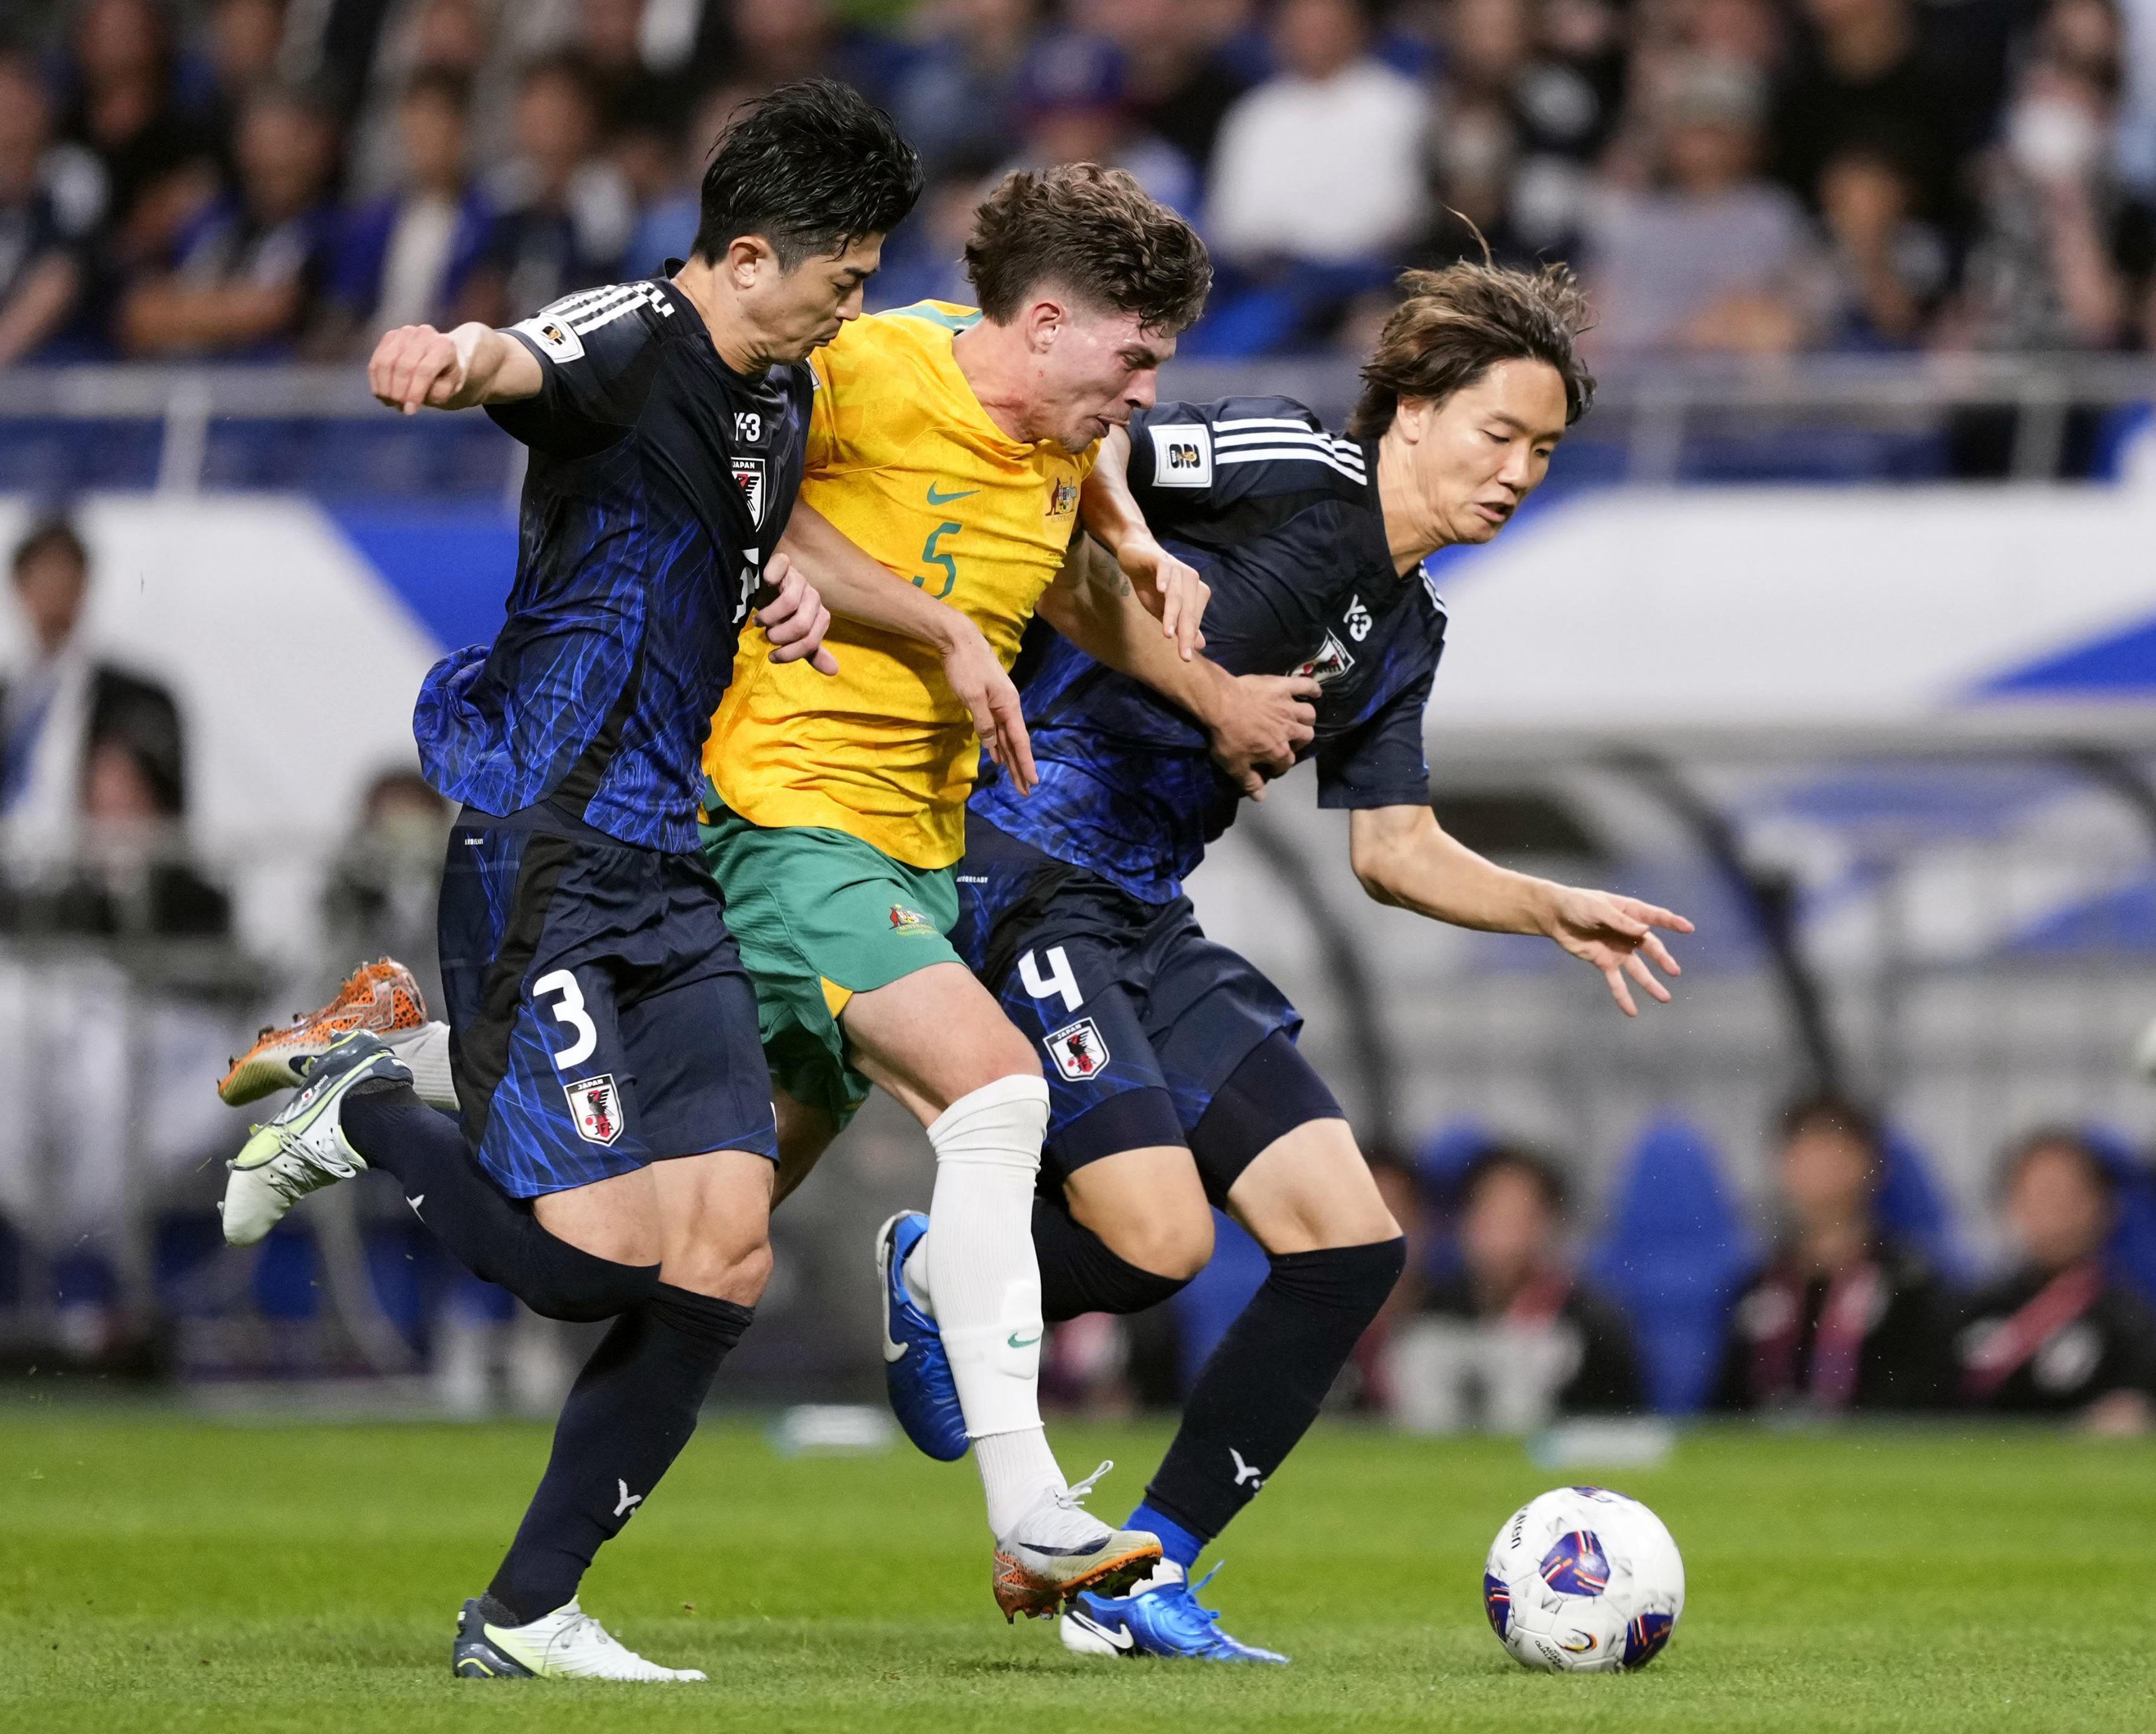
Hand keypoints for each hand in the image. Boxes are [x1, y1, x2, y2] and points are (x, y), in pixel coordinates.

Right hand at [369, 323, 470, 414]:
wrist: (439, 355)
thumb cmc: (445, 375)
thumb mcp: (451, 387)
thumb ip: (440, 391)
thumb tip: (419, 396)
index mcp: (443, 346)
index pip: (425, 370)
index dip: (415, 392)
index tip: (410, 411)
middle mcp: (423, 334)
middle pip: (404, 366)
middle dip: (399, 392)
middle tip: (399, 408)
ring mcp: (404, 333)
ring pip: (386, 362)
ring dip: (385, 388)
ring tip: (390, 403)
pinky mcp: (389, 337)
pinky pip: (377, 361)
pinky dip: (376, 381)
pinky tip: (382, 394)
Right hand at [754, 551, 838, 674]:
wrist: (767, 588)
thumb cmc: (782, 615)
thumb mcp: (796, 635)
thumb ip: (810, 652)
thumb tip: (834, 671)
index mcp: (819, 616)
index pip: (810, 641)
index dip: (790, 653)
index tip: (773, 656)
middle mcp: (813, 597)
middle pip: (801, 625)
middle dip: (779, 636)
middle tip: (767, 635)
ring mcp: (799, 579)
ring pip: (790, 603)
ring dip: (769, 617)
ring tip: (759, 621)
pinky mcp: (783, 564)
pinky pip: (780, 566)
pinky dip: (771, 575)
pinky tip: (764, 583)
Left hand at [941, 618, 1035, 795]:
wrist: (960, 640)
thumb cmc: (966, 666)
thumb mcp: (972, 696)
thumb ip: (983, 722)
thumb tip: (992, 744)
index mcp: (1008, 706)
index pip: (1019, 740)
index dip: (1025, 763)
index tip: (1033, 782)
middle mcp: (1008, 707)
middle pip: (1015, 743)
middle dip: (1021, 768)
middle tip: (1025, 792)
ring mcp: (999, 705)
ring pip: (1006, 738)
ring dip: (1011, 760)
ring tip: (1016, 781)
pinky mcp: (988, 702)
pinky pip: (997, 730)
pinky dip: (999, 746)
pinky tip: (998, 757)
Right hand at [1115, 535, 1208, 660]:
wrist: (1135, 555)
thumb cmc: (1151, 584)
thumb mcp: (1164, 609)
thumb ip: (1180, 625)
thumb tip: (1199, 646)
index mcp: (1196, 593)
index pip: (1193, 620)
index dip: (1188, 639)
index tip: (1185, 658)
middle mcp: (1191, 580)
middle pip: (1188, 610)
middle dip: (1185, 633)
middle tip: (1182, 654)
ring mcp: (1177, 569)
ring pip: (1177, 594)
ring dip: (1173, 613)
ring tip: (1168, 633)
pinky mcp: (1161, 559)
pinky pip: (1165, 570)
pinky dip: (1164, 580)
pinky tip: (1161, 590)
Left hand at [1205, 673, 1317, 800]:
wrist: (1221, 703)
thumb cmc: (1227, 736)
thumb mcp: (1234, 766)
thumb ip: (1250, 783)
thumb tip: (1262, 798)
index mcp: (1279, 751)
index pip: (1286, 763)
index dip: (1277, 766)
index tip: (1268, 764)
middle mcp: (1290, 730)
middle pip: (1305, 737)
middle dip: (1298, 742)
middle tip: (1286, 740)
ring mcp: (1289, 707)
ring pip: (1309, 714)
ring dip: (1306, 719)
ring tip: (1298, 720)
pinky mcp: (1283, 687)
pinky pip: (1305, 686)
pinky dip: (1313, 688)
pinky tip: (1315, 692)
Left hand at [1542, 887, 1692, 1015]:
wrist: (1554, 916)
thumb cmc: (1577, 904)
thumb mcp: (1598, 909)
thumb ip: (1620, 921)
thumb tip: (1644, 931)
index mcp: (1630, 912)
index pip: (1655, 917)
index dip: (1672, 922)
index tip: (1688, 928)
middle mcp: (1628, 932)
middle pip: (1649, 947)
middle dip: (1662, 958)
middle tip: (1674, 971)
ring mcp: (1618, 949)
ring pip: (1638, 969)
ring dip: (1650, 983)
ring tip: (1665, 998)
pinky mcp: (1604, 962)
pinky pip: (1616, 982)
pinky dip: (1623, 996)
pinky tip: (1632, 1012)